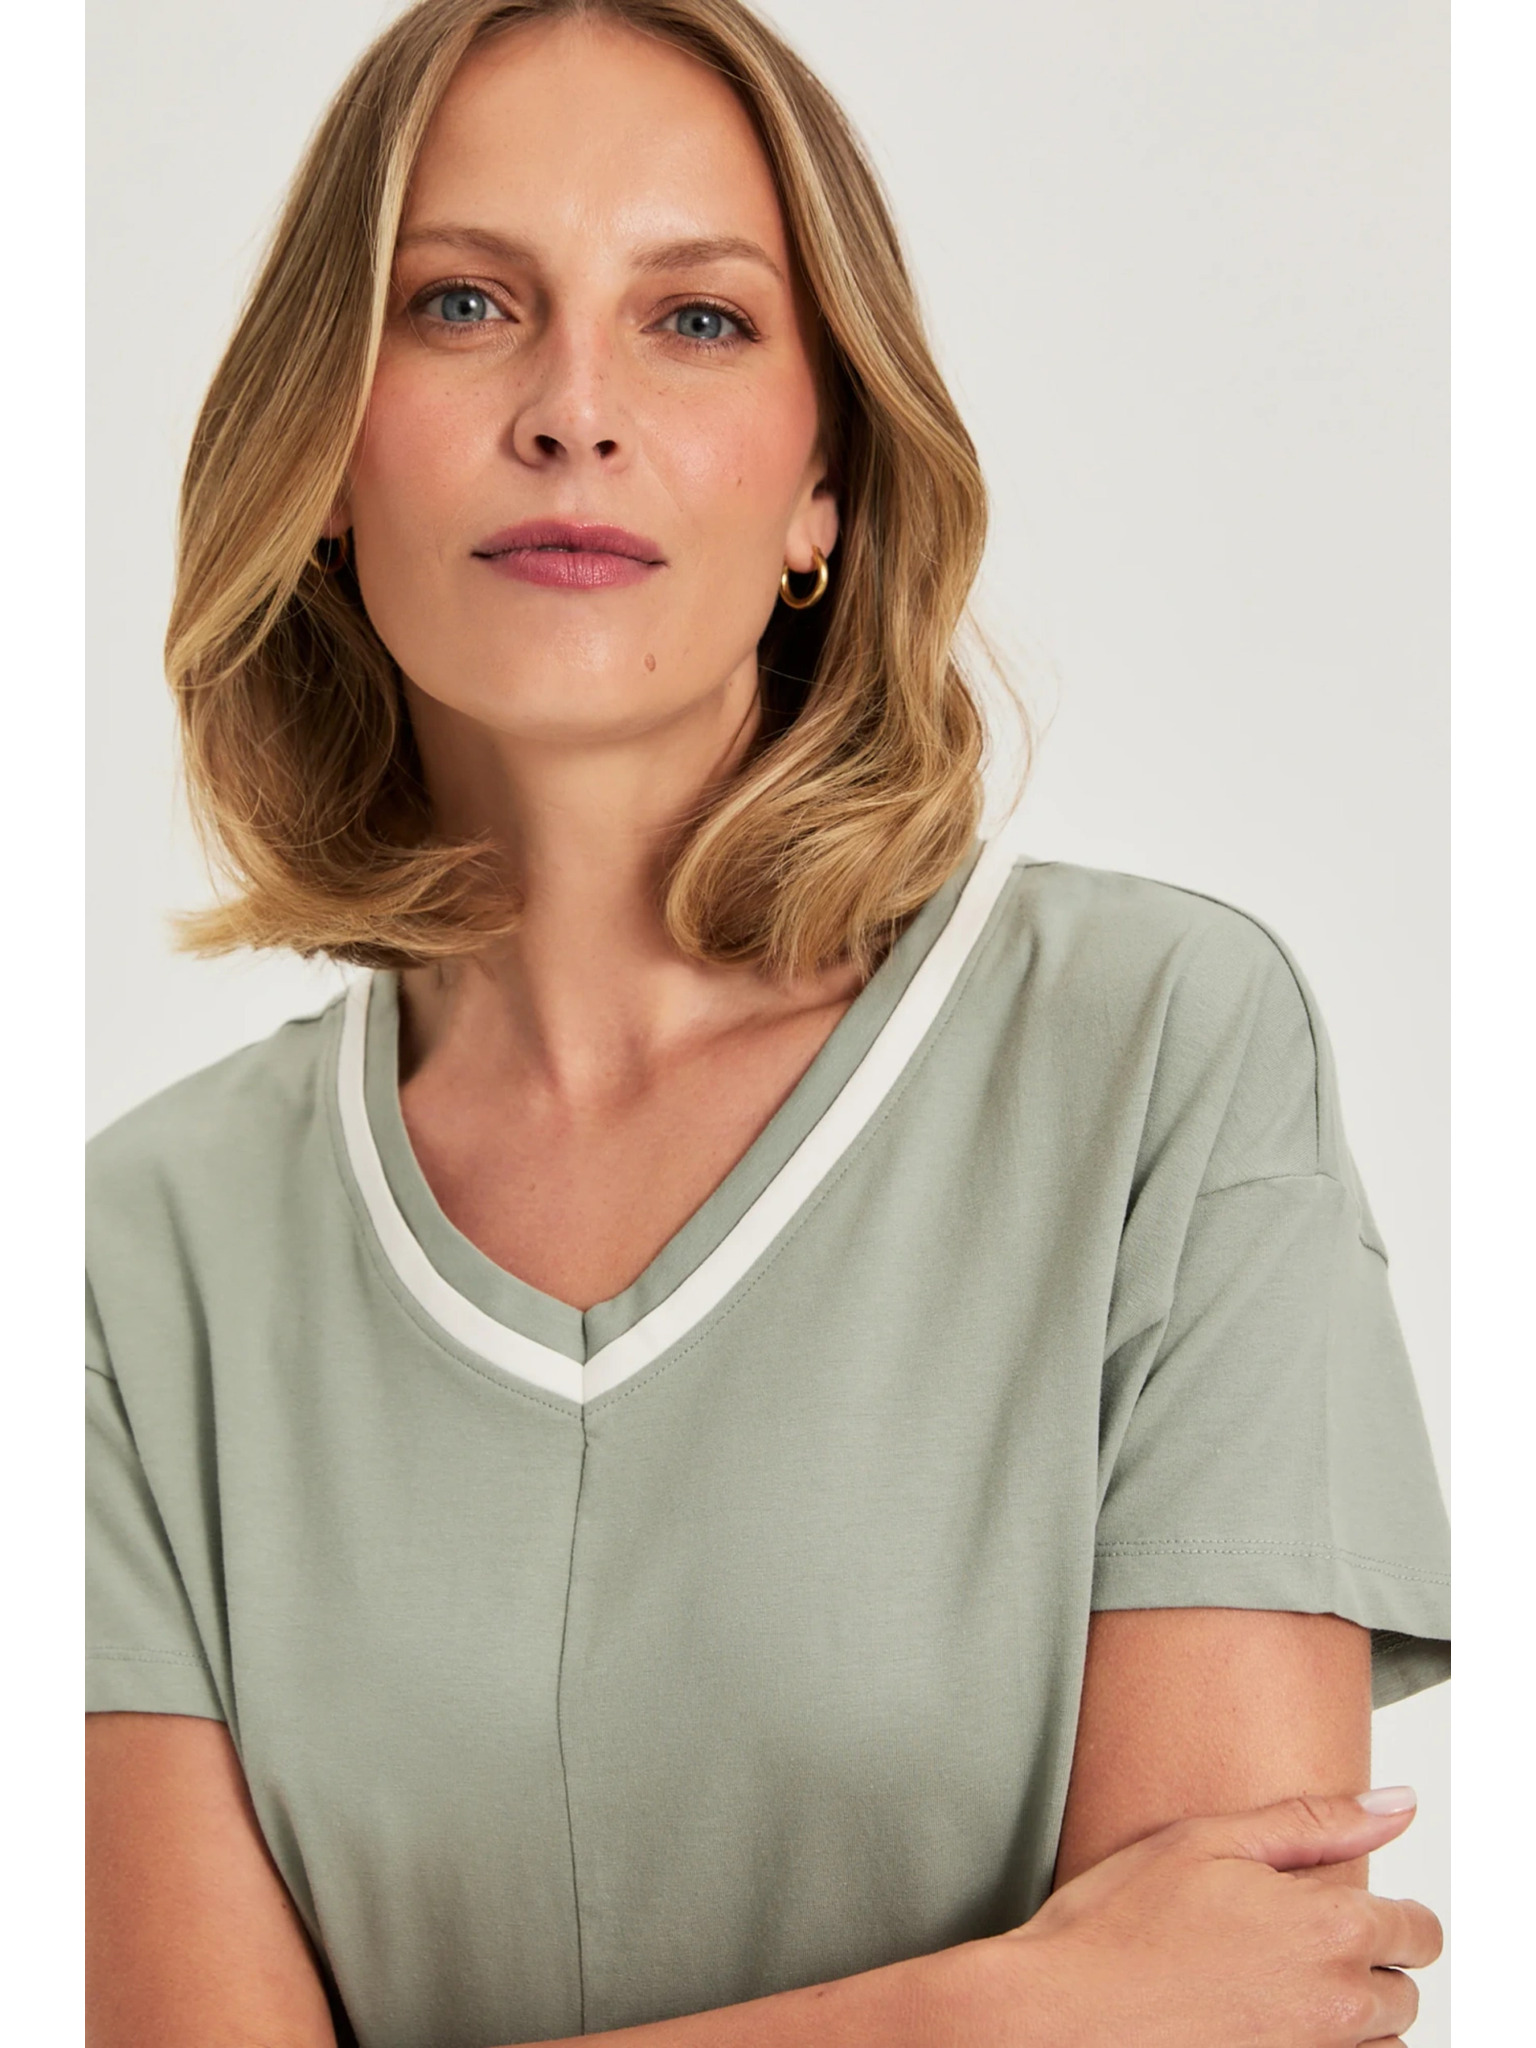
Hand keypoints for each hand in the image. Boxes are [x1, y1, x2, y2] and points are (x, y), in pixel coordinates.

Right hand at [994, 1788, 1442, 2046]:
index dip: (1390, 1915)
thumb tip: (1398, 1804)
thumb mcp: (1207, 1842)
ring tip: (1279, 1995)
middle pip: (1403, 1995)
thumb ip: (1315, 1822)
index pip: (1419, 1932)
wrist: (1060, 2018)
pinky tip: (1264, 2028)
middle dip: (1365, 1967)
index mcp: (1329, 1929)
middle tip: (1290, 1948)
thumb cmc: (1117, 1928)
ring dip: (1351, 2024)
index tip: (1346, 1911)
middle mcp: (1337, 2007)